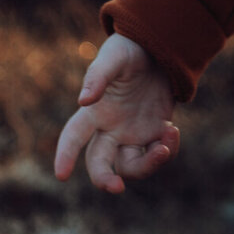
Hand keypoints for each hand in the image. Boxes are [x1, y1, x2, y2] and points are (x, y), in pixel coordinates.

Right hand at [53, 34, 179, 193]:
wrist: (160, 46)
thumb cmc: (130, 49)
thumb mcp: (114, 57)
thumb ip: (99, 76)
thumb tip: (83, 101)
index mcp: (95, 112)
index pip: (73, 136)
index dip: (65, 156)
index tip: (61, 175)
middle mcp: (110, 128)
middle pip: (99, 163)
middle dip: (104, 179)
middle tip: (117, 187)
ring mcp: (133, 133)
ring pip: (132, 166)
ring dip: (148, 164)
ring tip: (164, 146)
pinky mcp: (155, 132)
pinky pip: (158, 153)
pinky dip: (167, 149)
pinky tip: (172, 130)